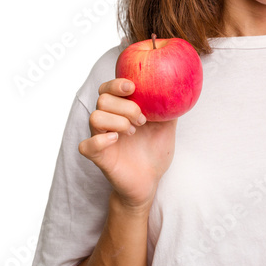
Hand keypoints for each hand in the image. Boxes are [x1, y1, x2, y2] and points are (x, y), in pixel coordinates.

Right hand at [78, 78, 176, 210]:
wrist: (150, 181)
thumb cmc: (154, 152)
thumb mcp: (167, 127)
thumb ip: (169, 108)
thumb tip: (178, 89)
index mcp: (120, 111)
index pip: (108, 89)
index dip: (116, 84)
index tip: (133, 88)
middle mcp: (107, 121)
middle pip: (103, 100)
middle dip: (125, 106)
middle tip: (142, 120)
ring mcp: (101, 139)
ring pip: (95, 117)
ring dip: (116, 121)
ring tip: (133, 132)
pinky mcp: (98, 157)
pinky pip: (86, 145)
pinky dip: (99, 140)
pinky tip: (115, 140)